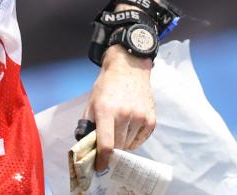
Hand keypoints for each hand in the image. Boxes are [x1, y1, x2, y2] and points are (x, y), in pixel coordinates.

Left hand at [83, 47, 155, 171]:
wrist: (129, 69)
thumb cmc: (107, 87)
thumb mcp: (92, 102)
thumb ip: (87, 124)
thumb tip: (86, 146)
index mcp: (106, 110)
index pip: (106, 144)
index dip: (102, 160)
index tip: (99, 167)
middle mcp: (125, 114)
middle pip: (118, 147)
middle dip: (111, 150)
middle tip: (107, 145)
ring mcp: (140, 117)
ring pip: (129, 145)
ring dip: (122, 143)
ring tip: (118, 129)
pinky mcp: (151, 120)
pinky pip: (140, 140)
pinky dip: (133, 139)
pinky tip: (128, 127)